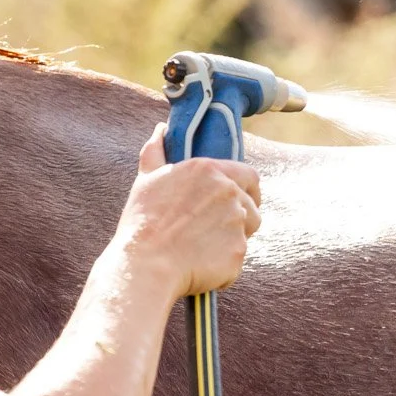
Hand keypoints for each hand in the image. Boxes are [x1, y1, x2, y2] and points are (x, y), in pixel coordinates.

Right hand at [113, 127, 262, 297]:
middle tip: (216, 226)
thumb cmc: (142, 222)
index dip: (247, 189)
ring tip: (204, 245)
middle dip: (243, 214)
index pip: (249, 174)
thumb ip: (157, 151)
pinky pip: (239, 256)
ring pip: (250, 229)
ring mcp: (237, 221)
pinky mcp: (239, 250)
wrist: (145, 266)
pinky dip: (225, 262)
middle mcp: (229, 192)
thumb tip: (161, 129)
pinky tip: (201, 264)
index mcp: (208, 170)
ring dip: (235, 236)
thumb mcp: (147, 180)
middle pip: (253, 203)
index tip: (238, 199)